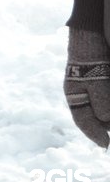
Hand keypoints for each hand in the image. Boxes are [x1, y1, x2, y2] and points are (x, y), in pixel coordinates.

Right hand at [65, 27, 109, 147]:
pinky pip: (103, 99)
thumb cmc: (91, 59)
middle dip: (104, 125)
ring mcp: (93, 89)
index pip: (83, 121)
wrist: (93, 36)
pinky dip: (106, 107)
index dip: (94, 134)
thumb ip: (102, 105)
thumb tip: (107, 123)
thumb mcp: (96, 83)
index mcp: (75, 96)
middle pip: (94, 117)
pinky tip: (108, 107)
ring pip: (101, 110)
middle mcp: (83, 94)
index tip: (106, 145)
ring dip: (106, 116)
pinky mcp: (102, 81)